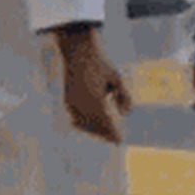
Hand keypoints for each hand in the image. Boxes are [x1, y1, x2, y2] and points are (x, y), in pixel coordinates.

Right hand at [56, 26, 132, 143]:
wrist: (78, 53)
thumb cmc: (100, 65)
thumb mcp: (117, 78)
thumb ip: (124, 96)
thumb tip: (127, 113)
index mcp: (94, 98)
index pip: (104, 122)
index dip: (112, 133)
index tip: (119, 141)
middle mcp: (81, 103)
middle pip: (94, 126)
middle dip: (104, 134)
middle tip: (115, 140)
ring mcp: (72, 102)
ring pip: (83, 124)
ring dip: (94, 130)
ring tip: (106, 135)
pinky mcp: (67, 100)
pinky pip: (75, 118)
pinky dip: (84, 124)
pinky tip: (93, 126)